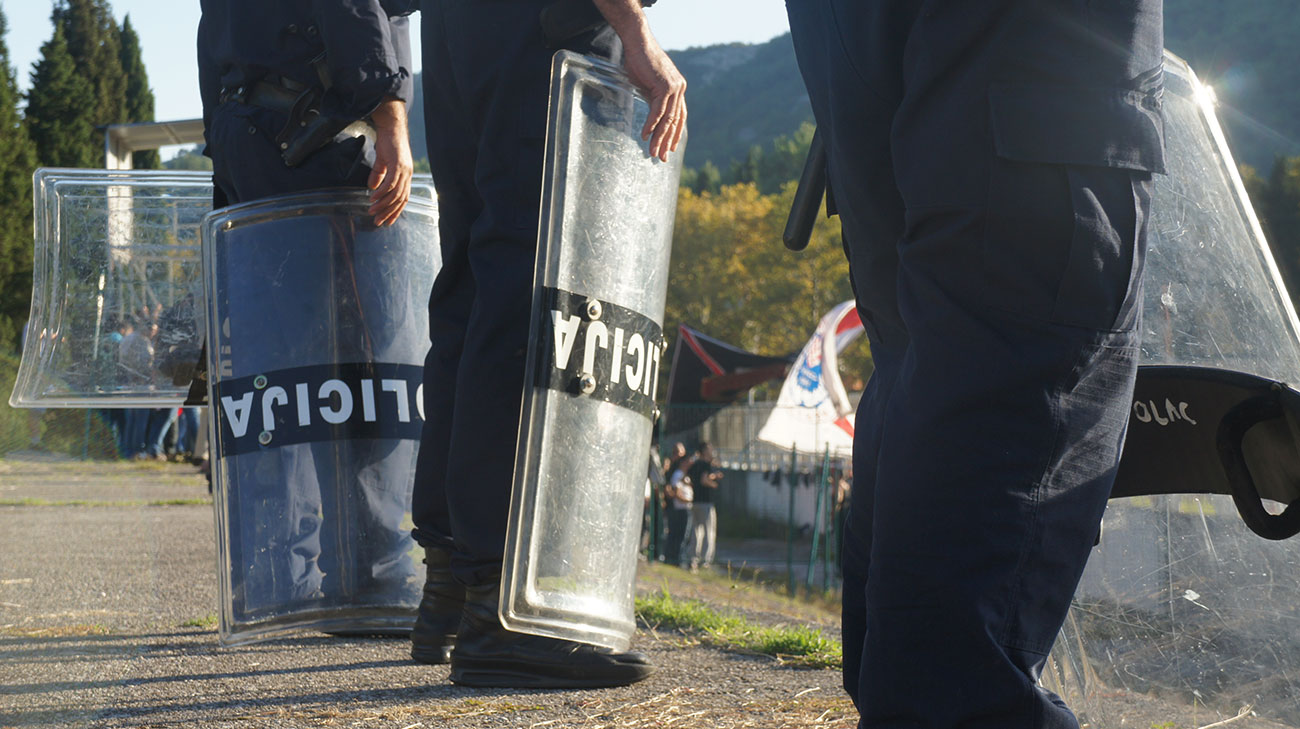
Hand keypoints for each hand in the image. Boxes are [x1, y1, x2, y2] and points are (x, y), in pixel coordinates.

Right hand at [367, 98, 412, 226]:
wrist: (391, 126)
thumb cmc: (388, 142)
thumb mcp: (382, 161)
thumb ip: (378, 175)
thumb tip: (372, 188)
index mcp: (406, 176)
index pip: (403, 198)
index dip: (396, 211)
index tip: (387, 221)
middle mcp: (408, 175)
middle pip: (400, 199)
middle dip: (388, 212)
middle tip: (378, 222)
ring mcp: (404, 170)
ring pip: (395, 193)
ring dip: (383, 204)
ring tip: (372, 211)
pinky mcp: (398, 164)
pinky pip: (390, 183)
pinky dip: (382, 192)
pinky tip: (373, 197)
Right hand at [591, 1, 685, 161]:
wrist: (638, 41)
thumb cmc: (640, 61)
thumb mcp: (649, 84)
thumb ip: (653, 98)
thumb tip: (651, 114)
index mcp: (678, 89)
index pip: (679, 117)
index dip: (675, 134)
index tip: (670, 149)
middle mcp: (680, 89)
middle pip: (675, 121)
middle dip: (667, 141)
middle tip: (660, 158)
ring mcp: (674, 87)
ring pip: (667, 119)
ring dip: (659, 137)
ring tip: (652, 152)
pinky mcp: (664, 85)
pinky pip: (658, 110)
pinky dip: (651, 124)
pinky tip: (645, 135)